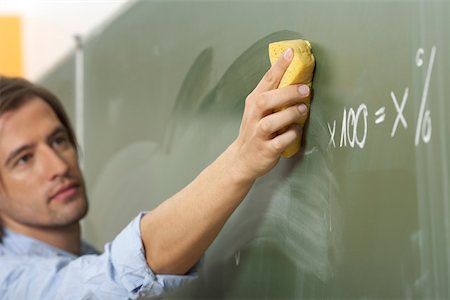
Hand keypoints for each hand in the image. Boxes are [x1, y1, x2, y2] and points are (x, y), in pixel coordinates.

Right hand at [229, 48, 310, 180]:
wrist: (242, 160)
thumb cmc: (255, 131)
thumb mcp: (258, 110)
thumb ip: (273, 95)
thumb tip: (298, 78)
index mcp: (254, 102)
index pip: (266, 80)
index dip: (279, 66)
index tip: (291, 53)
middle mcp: (254, 116)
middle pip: (267, 99)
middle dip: (287, 93)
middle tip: (305, 89)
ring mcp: (259, 134)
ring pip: (272, 121)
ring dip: (289, 114)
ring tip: (303, 110)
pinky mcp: (266, 150)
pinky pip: (280, 141)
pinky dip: (291, 135)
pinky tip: (296, 130)